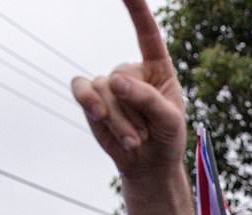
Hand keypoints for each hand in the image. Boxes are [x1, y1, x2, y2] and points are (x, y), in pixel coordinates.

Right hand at [71, 0, 185, 177]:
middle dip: (133, 113)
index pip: (147, 34)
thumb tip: (114, 80)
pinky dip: (89, 103)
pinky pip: (81, 88)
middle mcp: (131, 71)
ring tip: (135, 139)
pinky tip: (98, 116)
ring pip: (103, 91)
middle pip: (122, 79)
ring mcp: (109, 83)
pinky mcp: (91, 96)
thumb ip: (148, 99)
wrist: (148, 163)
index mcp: (158, 69)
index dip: (137, 10)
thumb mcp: (170, 120)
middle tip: (147, 134)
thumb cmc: (167, 138)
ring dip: (118, 121)